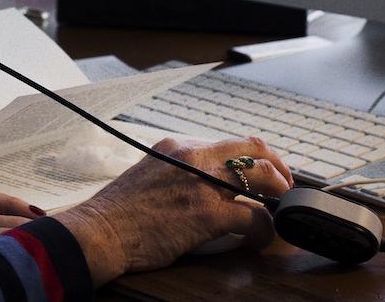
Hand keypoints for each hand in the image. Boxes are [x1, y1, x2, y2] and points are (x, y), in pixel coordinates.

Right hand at [53, 136, 292, 284]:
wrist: (100, 232)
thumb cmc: (119, 213)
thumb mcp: (149, 174)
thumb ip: (177, 172)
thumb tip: (202, 186)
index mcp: (178, 147)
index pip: (228, 144)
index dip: (252, 159)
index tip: (261, 174)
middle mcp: (193, 157)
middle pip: (253, 148)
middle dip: (278, 167)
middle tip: (284, 187)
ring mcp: (203, 184)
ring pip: (262, 175)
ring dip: (278, 194)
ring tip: (279, 212)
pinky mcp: (209, 214)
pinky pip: (255, 218)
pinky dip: (264, 230)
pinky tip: (258, 240)